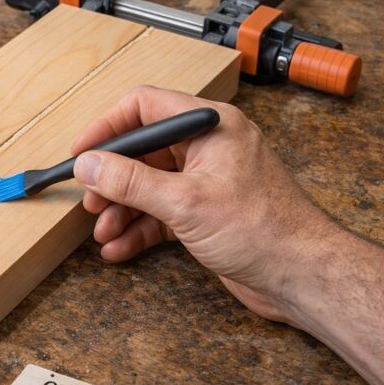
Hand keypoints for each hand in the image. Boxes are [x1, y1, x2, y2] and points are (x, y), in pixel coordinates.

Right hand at [71, 86, 327, 319]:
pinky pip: (159, 212)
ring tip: (103, 230)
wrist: (301, 277)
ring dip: (121, 209)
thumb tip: (90, 164)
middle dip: (112, 179)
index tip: (82, 152)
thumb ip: (131, 181)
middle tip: (91, 200)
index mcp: (209, 125)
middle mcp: (207, 147)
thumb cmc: (265, 229)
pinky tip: (119, 246)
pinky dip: (138, 228)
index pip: (144, 107)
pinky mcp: (204, 212)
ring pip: (147, 185)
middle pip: (142, 151)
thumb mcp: (185, 202)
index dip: (107, 127)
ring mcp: (205, 180)